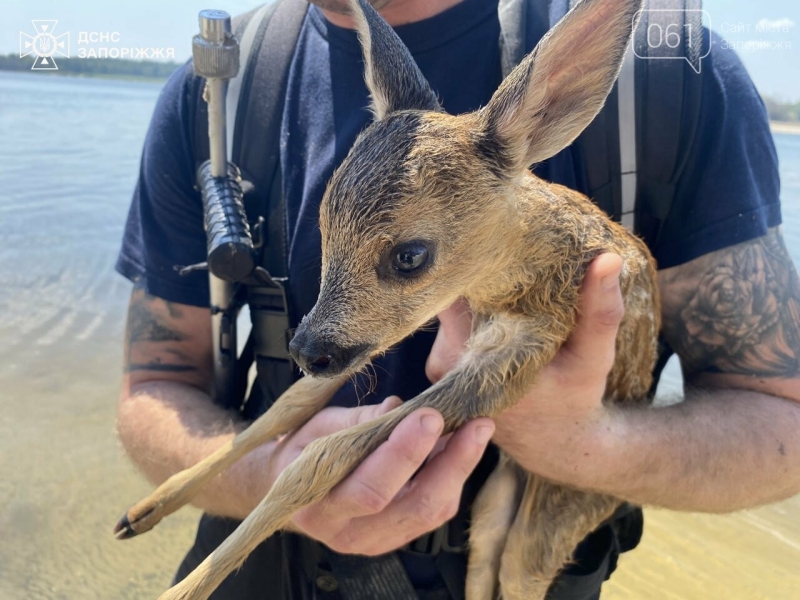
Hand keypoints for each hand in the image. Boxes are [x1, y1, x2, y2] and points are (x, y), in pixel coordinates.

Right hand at [264, 397, 493, 554]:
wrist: (288, 482)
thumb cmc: (303, 448)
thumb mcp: (319, 427)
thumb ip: (358, 421)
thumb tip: (399, 408)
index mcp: (319, 506)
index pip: (370, 488)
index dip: (404, 453)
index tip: (429, 415)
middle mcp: (347, 533)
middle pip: (412, 506)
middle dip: (450, 463)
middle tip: (475, 424)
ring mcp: (376, 541)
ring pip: (431, 512)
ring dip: (460, 468)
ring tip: (478, 429)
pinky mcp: (397, 537)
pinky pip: (435, 512)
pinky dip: (453, 477)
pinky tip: (462, 446)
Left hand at [426, 253, 624, 484]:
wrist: (556, 444)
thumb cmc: (576, 399)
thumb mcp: (594, 357)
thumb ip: (599, 311)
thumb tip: (605, 260)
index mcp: (475, 357)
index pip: (450, 293)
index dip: (467, 261)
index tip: (489, 234)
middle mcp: (445, 361)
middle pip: (445, 295)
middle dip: (472, 271)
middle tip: (501, 243)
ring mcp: (438, 365)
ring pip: (448, 308)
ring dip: (472, 291)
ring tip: (502, 273)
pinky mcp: (442, 367)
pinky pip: (450, 323)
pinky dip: (470, 309)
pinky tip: (496, 303)